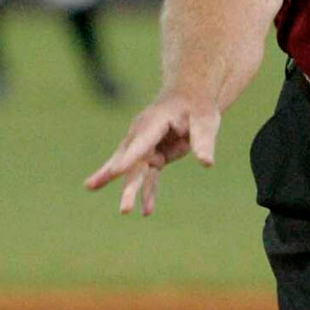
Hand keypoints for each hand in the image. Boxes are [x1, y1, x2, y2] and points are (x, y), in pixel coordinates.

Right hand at [84, 92, 220, 215]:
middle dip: (118, 177)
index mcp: (153, 122)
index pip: (140, 141)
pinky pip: (147, 176)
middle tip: (103, 193)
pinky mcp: (153, 156)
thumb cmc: (197, 105)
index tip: (116, 170)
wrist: (190, 98)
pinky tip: (147, 212)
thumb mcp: (206, 120)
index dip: (129, 157)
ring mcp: (145, 146)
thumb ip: (203, 140)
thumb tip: (206, 163)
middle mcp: (143, 135)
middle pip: (130, 159)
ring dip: (130, 191)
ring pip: (133, 171)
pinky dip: (147, 193)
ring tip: (124, 212)